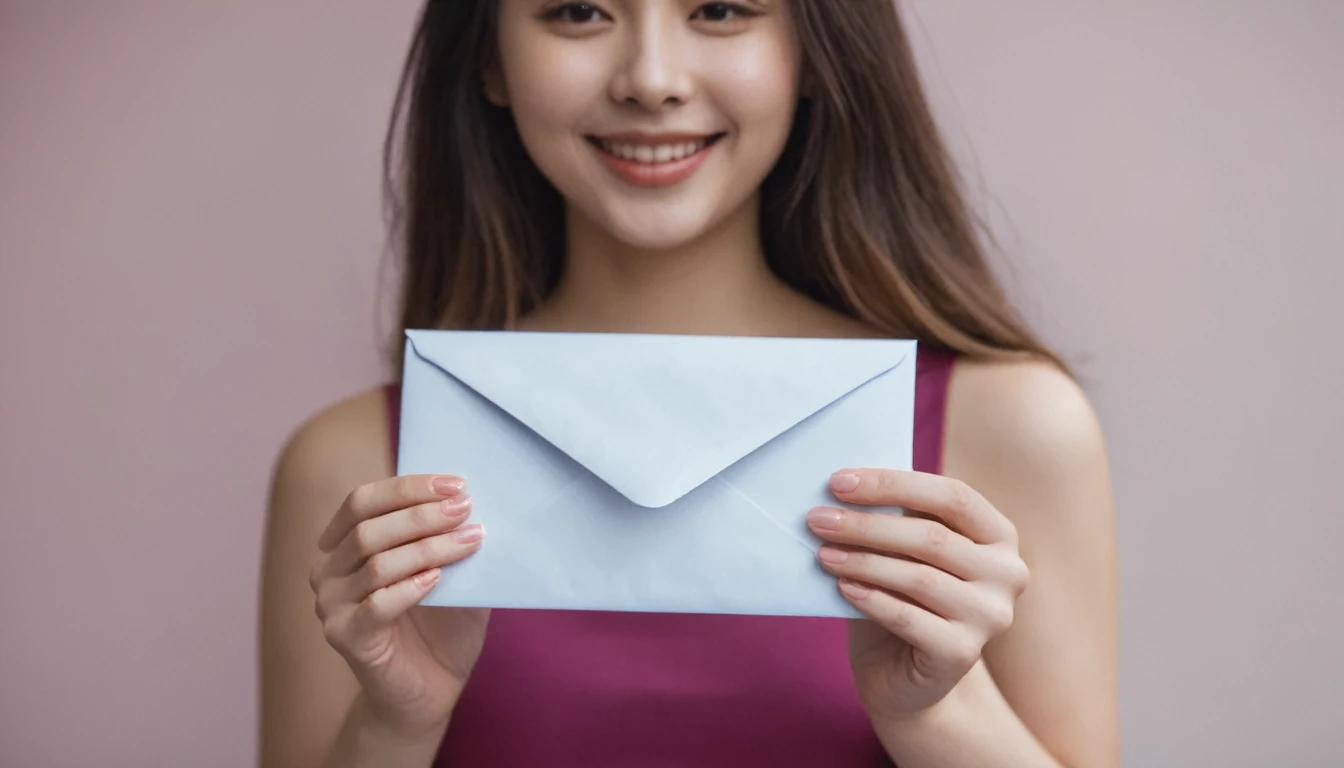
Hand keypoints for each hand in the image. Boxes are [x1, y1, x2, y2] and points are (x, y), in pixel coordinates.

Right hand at [310, 474, 488, 737]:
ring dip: (428, 547)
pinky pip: (375, 605)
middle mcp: (328, 571)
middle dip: (421, 514)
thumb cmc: (441, 625)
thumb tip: (473, 501)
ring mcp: (332, 606)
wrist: (431, 689)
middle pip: (367, 528)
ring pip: (375, 563)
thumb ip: (452, 538)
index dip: (408, 488)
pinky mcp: (346, 638)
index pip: (363, 501)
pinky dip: (409, 587)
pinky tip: (438, 579)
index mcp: (343, 544)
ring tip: (470, 541)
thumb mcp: (453, 572)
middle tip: (465, 510)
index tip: (456, 484)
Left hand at [807, 468, 1029, 722]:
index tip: (838, 481)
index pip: (952, 496)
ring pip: (919, 577)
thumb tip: (844, 486)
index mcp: (999, 535)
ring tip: (823, 553)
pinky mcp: (963, 653)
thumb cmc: (902, 599)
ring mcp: (991, 616)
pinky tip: (843, 587)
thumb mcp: (902, 552)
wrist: (906, 677)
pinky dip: (871, 599)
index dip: (893, 484)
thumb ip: (892, 519)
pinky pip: (909, 618)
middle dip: (866, 524)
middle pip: (932, 537)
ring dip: (863, 561)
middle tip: (818, 519)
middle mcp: (1007, 574)